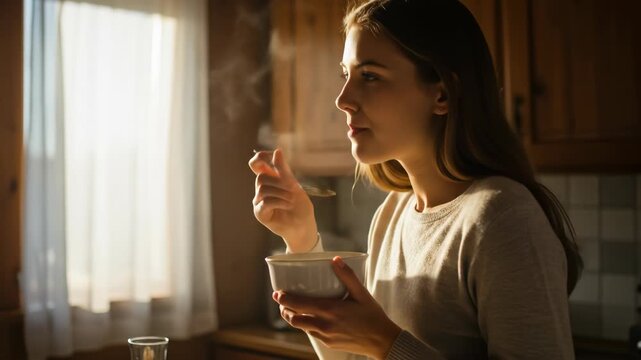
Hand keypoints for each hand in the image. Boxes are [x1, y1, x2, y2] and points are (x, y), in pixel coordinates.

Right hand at [248, 149, 317, 251]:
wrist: (304, 226)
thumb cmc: (300, 206)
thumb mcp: (294, 185)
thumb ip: (284, 170)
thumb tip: (277, 151)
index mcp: (270, 179)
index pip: (257, 163)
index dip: (261, 158)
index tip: (270, 159)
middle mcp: (262, 189)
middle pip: (261, 176)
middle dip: (279, 181)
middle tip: (293, 190)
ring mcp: (259, 201)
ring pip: (262, 188)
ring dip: (281, 192)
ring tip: (292, 200)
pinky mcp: (260, 213)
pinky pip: (265, 201)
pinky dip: (279, 201)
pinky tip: (287, 205)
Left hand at [273, 256, 401, 358]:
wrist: (382, 341)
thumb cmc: (373, 315)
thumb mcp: (362, 293)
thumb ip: (348, 276)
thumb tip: (335, 259)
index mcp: (331, 310)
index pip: (300, 305)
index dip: (285, 300)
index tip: (277, 293)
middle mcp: (325, 325)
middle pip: (294, 319)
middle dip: (284, 310)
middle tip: (281, 301)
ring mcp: (326, 336)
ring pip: (301, 328)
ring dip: (293, 318)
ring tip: (290, 309)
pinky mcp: (328, 343)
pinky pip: (311, 333)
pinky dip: (306, 325)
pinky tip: (309, 318)